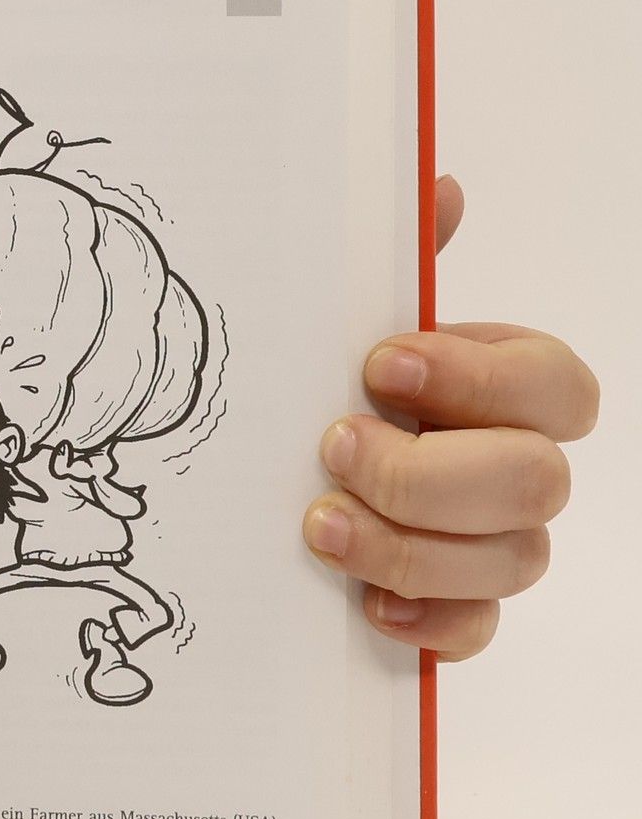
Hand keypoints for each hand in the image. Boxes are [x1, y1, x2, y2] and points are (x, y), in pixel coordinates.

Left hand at [303, 176, 598, 659]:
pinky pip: (474, 632)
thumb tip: (437, 185)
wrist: (262, 478)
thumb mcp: (346, 320)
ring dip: (410, 545)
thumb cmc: (327, 389)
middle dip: (429, 471)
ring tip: (319, 525)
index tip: (379, 364)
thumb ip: (400, 261)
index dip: (479, 378)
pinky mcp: (454, 610)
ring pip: (510, 562)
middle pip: (537, 481)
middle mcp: (515, 468)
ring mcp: (494, 545)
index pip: (556, 385)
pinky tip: (364, 603)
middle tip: (336, 448)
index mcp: (507, 388)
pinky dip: (425, 621)